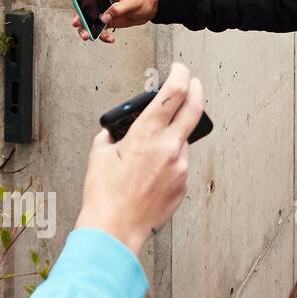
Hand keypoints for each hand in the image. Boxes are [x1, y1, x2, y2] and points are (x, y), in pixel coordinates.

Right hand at [72, 0, 157, 41]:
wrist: (151, 10)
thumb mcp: (133, 2)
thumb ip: (119, 8)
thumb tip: (105, 18)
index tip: (75, 0)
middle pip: (82, 4)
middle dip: (78, 15)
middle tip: (78, 24)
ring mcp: (102, 9)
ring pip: (87, 19)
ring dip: (85, 28)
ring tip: (88, 36)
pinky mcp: (105, 20)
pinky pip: (97, 28)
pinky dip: (100, 35)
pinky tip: (109, 38)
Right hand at [74, 62, 201, 255]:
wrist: (115, 229)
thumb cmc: (104, 195)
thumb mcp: (99, 154)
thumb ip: (113, 134)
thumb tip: (119, 128)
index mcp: (147, 134)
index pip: (173, 93)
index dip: (180, 74)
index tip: (179, 68)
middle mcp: (170, 147)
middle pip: (195, 107)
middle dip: (196, 89)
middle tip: (193, 82)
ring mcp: (181, 165)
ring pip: (184, 139)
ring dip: (173, 136)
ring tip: (149, 152)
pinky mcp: (184, 182)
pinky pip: (180, 162)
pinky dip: (169, 160)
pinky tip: (150, 173)